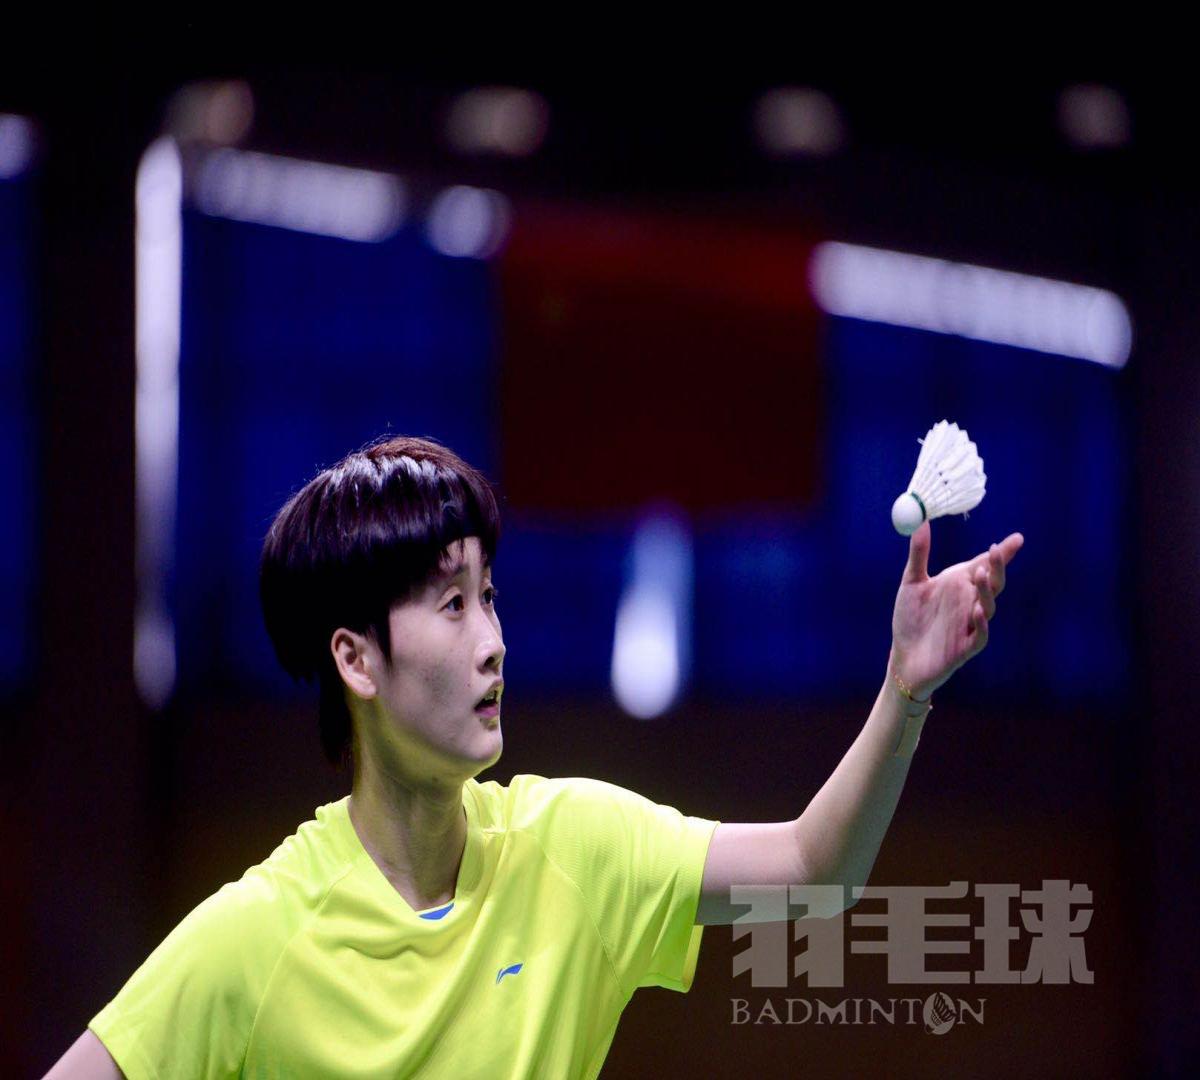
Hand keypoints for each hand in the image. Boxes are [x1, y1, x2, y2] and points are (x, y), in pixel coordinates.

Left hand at [889, 521, 1023, 700]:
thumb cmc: (910, 620)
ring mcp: (970, 625)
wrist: (903, 658)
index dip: (1002, 553)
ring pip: (988, 607)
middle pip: (992, 583)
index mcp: (960, 585)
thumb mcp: (912, 583)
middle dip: (997, 567)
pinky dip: (981, 624)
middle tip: (996, 550)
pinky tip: (978, 612)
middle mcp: (969, 603)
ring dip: (986, 591)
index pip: (985, 565)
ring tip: (982, 573)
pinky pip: (980, 637)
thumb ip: (919, 554)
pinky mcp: (965, 648)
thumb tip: (921, 521)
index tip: (1017, 538)